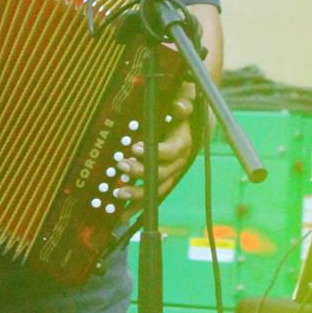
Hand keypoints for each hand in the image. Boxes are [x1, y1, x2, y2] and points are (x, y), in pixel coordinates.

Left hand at [114, 82, 198, 202]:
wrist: (193, 120)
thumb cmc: (184, 106)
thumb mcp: (186, 98)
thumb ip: (184, 102)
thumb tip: (180, 107)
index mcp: (184, 142)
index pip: (172, 151)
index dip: (155, 152)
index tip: (135, 148)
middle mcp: (179, 161)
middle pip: (162, 173)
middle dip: (140, 173)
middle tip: (121, 166)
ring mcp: (171, 172)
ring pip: (156, 188)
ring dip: (138, 194)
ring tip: (118, 193)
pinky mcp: (164, 179)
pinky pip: (152, 195)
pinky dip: (138, 205)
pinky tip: (123, 214)